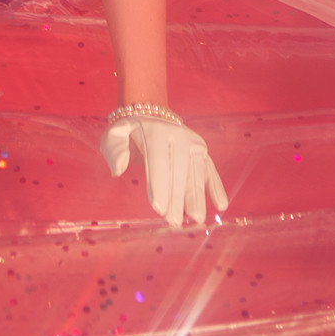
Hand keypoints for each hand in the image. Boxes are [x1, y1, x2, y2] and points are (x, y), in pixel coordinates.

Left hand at [100, 116, 227, 228]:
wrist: (150, 112)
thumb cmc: (129, 131)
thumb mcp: (115, 134)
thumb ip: (114, 150)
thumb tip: (118, 170)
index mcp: (155, 132)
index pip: (159, 162)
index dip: (159, 186)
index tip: (159, 209)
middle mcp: (178, 136)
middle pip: (178, 171)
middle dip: (176, 198)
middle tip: (174, 222)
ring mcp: (192, 143)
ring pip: (195, 173)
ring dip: (196, 197)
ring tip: (196, 219)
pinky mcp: (201, 151)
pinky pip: (209, 169)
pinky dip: (215, 186)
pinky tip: (220, 204)